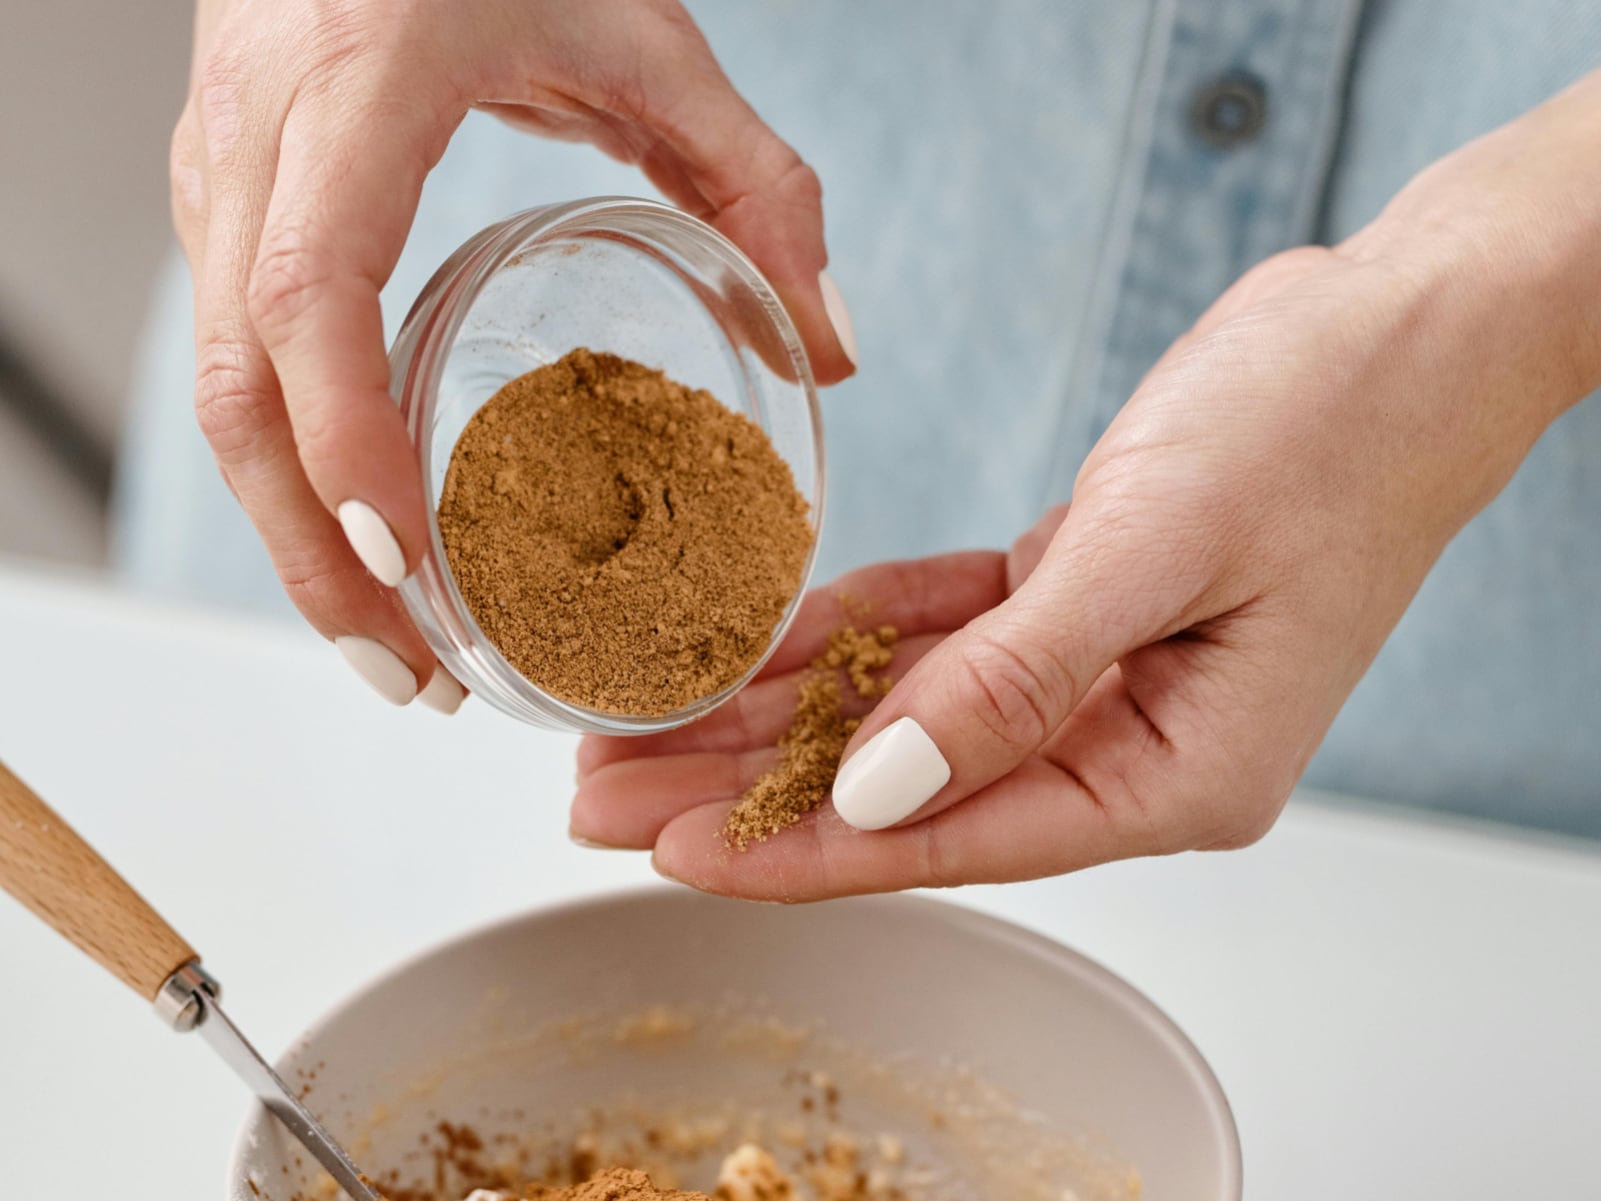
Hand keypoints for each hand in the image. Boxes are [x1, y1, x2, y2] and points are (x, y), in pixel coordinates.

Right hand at [169, 0, 855, 707]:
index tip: (402, 563)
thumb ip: (759, 186)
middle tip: (412, 673)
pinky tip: (362, 539)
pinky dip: (288, 470)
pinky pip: (229, 361)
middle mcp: (257, 140)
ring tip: (393, 643)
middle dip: (310, 555)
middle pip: (234, 386)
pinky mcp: (222, 200)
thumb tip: (833, 346)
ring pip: (214, 391)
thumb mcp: (652, 37)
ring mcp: (219, 172)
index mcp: (358, 85)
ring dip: (290, 535)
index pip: (311, 293)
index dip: (341, 441)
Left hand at [572, 93, 1600, 896]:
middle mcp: (1131, 742)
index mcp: (1176, 776)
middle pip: (905, 787)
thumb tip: (877, 788)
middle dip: (753, 789)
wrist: (1405, 326)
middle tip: (611, 795)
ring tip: (646, 724)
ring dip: (779, 710)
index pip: (951, 838)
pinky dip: (853, 629)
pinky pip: (941, 628)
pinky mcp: (1077, 596)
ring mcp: (1103, 671)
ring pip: (905, 707)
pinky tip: (755, 640)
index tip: (676, 852)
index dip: (802, 848)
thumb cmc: (1329, 428)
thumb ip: (1011, 682)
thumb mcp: (1155, 549)